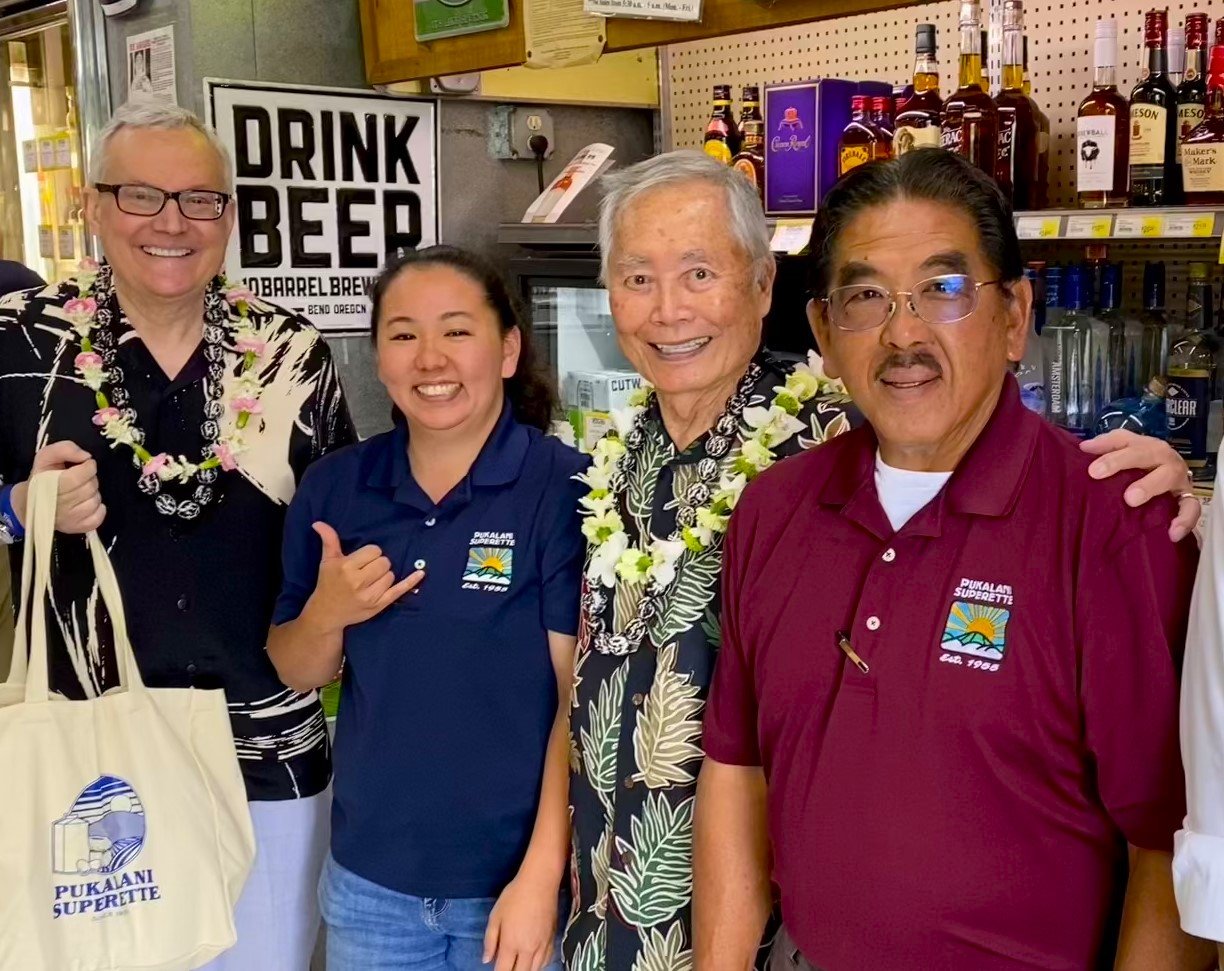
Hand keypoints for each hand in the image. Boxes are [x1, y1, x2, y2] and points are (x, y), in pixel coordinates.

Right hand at [10, 441, 103, 533]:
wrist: (30, 504)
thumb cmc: (42, 478)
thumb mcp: (47, 456)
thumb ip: (65, 449)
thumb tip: (85, 456)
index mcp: (47, 486)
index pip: (77, 478)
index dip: (87, 467)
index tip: (86, 464)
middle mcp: (58, 506)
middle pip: (89, 488)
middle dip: (90, 478)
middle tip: (81, 478)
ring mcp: (68, 520)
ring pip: (95, 501)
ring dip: (93, 493)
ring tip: (81, 491)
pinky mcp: (76, 528)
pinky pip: (99, 517)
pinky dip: (98, 508)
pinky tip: (86, 502)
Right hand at [303, 522, 422, 631]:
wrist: (326, 614)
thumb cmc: (328, 584)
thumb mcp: (327, 561)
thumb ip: (329, 541)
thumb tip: (318, 523)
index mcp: (347, 567)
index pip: (374, 551)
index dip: (369, 554)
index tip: (361, 561)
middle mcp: (358, 581)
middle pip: (385, 562)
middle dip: (378, 564)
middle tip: (366, 571)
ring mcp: (370, 595)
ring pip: (391, 575)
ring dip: (384, 576)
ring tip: (370, 581)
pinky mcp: (379, 605)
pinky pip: (399, 591)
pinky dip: (411, 582)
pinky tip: (421, 573)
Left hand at [483, 871, 558, 970]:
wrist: (539, 883)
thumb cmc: (514, 897)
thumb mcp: (495, 916)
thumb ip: (490, 940)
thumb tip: (486, 960)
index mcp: (510, 944)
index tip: (496, 969)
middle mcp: (527, 949)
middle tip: (506, 966)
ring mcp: (542, 946)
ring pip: (535, 970)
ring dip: (525, 970)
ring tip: (518, 965)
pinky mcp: (552, 940)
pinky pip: (546, 961)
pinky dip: (538, 965)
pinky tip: (533, 961)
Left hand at [1081, 431, 1200, 541]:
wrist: (1172, 477)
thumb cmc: (1138, 466)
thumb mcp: (1122, 452)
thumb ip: (1105, 447)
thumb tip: (1084, 447)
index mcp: (1144, 445)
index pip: (1124, 441)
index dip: (1107, 453)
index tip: (1091, 469)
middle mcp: (1163, 457)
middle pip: (1147, 453)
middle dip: (1122, 462)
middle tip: (1099, 475)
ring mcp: (1178, 477)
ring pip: (1169, 476)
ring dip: (1150, 486)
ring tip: (1130, 500)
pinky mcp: (1188, 498)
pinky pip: (1191, 508)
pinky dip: (1184, 520)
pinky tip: (1172, 533)